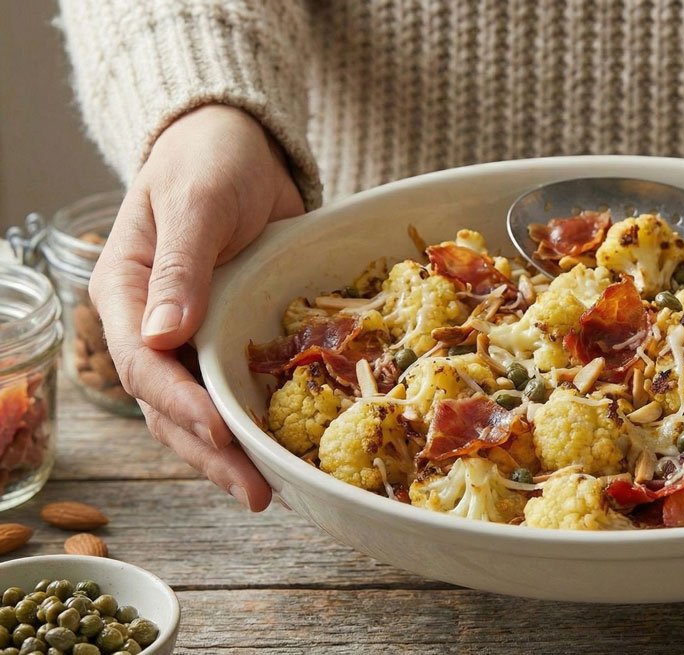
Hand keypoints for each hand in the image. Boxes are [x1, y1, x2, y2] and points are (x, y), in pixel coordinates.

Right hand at [90, 105, 303, 510]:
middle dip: (209, 450)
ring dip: (228, 453)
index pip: (141, 363)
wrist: (240, 145)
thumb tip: (163, 336)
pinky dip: (253, 423)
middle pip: (167, 404)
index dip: (180, 403)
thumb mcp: (195, 202)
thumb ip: (181, 267)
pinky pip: (233, 389)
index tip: (222, 432)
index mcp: (125, 293)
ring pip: (198, 409)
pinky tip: (281, 455)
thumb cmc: (209, 161)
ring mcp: (189, 336)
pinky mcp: (227, 337)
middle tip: (255, 491)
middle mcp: (151, 325)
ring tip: (267, 492)